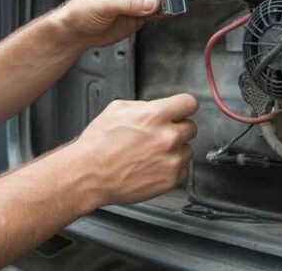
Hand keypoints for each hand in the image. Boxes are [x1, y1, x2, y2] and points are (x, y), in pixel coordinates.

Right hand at [70, 93, 198, 208]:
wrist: (89, 174)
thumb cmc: (98, 145)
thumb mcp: (117, 109)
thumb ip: (144, 106)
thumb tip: (155, 108)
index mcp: (156, 116)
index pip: (189, 103)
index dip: (183, 106)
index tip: (182, 109)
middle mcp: (168, 137)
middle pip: (192, 126)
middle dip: (178, 128)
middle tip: (161, 134)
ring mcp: (171, 160)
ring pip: (187, 149)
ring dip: (174, 150)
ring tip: (152, 153)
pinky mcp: (171, 179)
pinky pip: (181, 169)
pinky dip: (170, 168)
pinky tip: (151, 166)